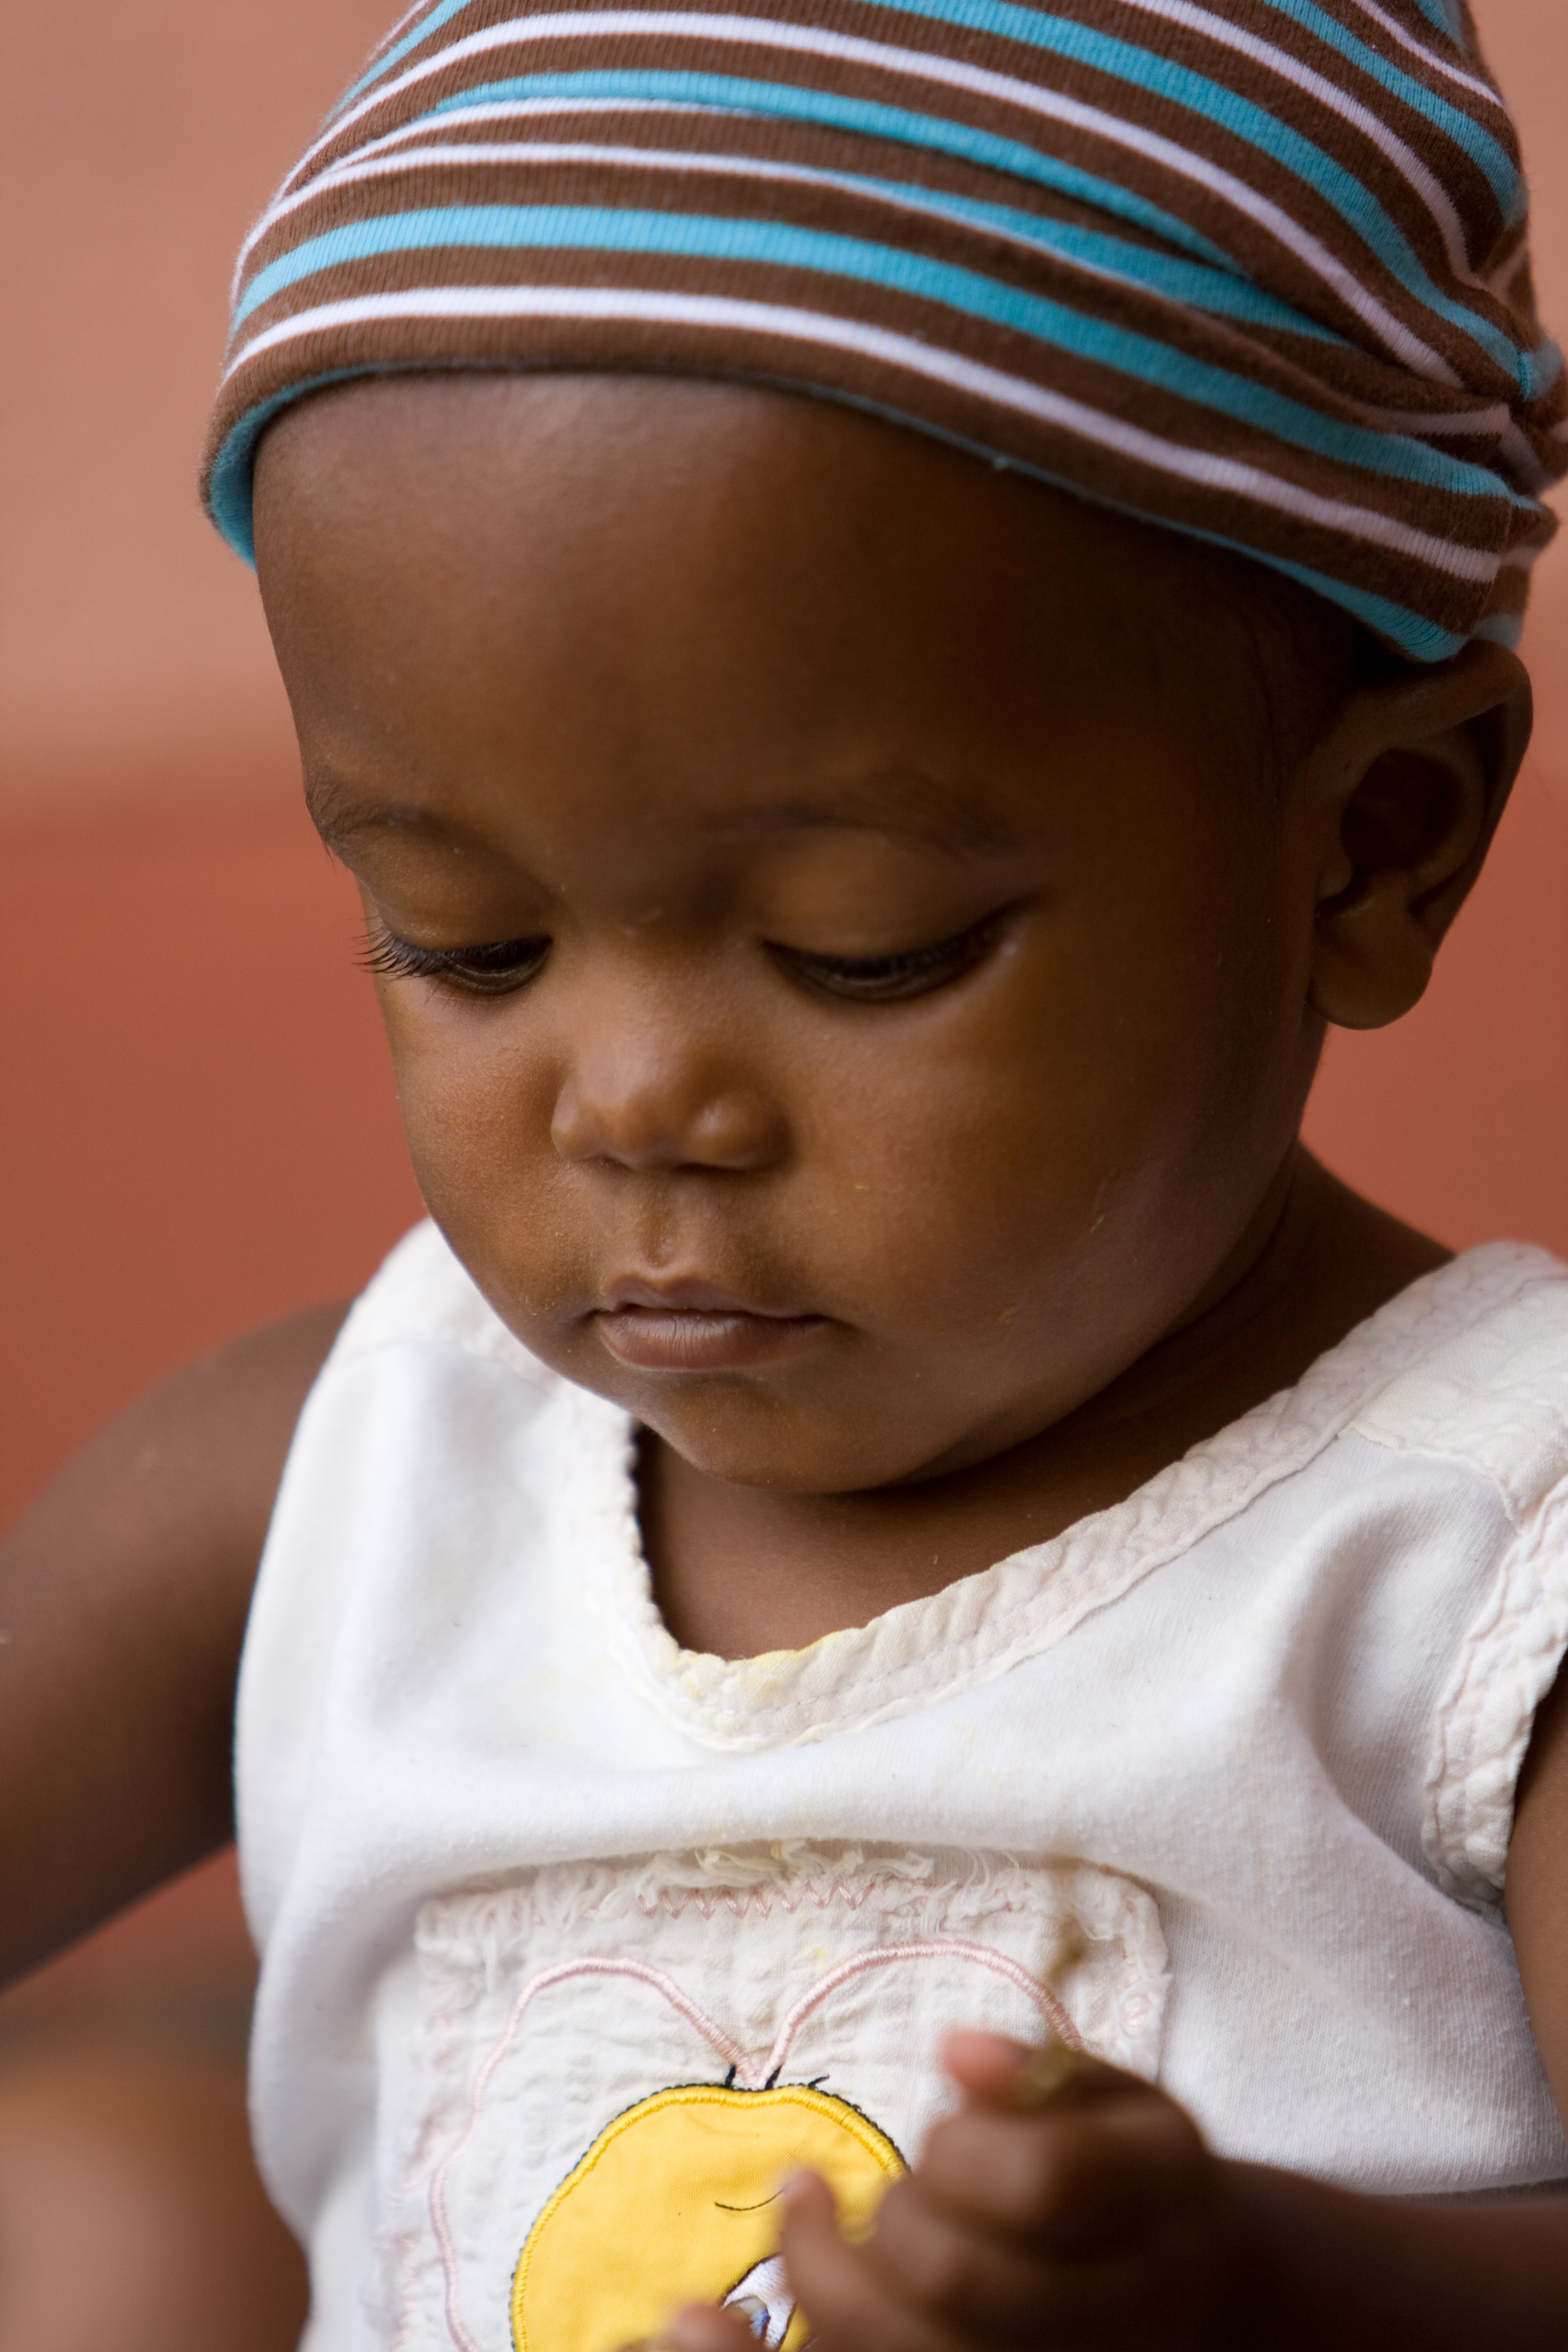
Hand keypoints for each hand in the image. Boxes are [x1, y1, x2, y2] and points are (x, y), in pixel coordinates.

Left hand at [645, 2032, 1257, 2349]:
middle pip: (950, 2274)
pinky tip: (686, 2319)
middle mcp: (1111, 2322)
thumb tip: (955, 2054)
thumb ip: (1044, 2074)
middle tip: (887, 2187)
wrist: (1190, 2308)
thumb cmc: (1129, 2182)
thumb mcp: (1121, 2105)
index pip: (1041, 2182)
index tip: (945, 2133)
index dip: (969, 2148)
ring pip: (892, 2349)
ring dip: (820, 2272)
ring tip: (803, 2213)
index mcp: (1158, 2217)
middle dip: (895, 2212)